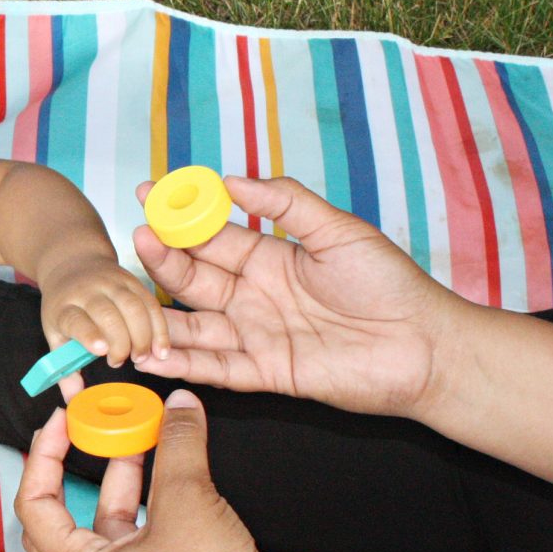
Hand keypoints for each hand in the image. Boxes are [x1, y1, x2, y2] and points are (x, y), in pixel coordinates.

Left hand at [16, 392, 290, 551]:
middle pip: (62, 515)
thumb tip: (178, 405)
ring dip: (118, 478)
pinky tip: (168, 472)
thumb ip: (178, 445)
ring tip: (137, 436)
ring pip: (106, 523)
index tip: (63, 420)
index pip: (35, 504)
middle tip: (83, 429)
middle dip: (73, 466)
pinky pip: (135, 536)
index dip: (44, 455)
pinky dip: (145, 502)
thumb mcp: (188, 500)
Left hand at [38, 253, 169, 366]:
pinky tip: (161, 348)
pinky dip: (159, 326)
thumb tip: (74, 401)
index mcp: (64, 306)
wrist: (73, 265)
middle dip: (120, 341)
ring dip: (143, 335)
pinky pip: (150, 302)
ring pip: (133, 306)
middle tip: (121, 361)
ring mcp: (111, 283)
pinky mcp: (132, 280)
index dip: (89, 334)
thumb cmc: (64, 308)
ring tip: (145, 357)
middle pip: (108, 314)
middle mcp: (87, 291)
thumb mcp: (55, 334)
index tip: (101, 350)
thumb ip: (65, 368)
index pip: (76, 319)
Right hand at [132, 176, 460, 417]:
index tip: (149, 194)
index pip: (211, 236)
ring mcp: (256, 335)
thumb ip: (286, 204)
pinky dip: (183, 364)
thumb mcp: (338, 230)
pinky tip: (151, 356)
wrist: (425, 344)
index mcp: (268, 258)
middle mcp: (254, 296)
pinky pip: (216, 368)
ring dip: (161, 316)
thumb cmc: (390, 284)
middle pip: (194, 278)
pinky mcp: (266, 373)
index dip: (180, 217)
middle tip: (140, 236)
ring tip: (127, 300)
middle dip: (163, 259)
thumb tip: (233, 179)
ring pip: (194, 326)